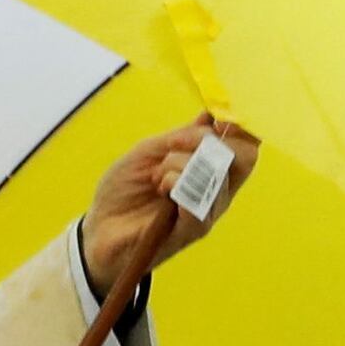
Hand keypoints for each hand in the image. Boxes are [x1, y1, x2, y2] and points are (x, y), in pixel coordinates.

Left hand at [80, 116, 259, 294]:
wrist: (99, 229)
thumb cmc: (125, 191)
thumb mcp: (150, 152)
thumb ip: (182, 136)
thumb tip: (211, 116)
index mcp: (210, 167)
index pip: (245, 143)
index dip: (241, 125)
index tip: (217, 116)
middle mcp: (216, 190)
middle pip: (244, 156)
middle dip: (210, 141)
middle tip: (176, 146)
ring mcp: (208, 210)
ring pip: (216, 173)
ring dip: (179, 164)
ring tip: (156, 177)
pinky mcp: (194, 230)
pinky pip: (201, 200)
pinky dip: (176, 184)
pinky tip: (161, 190)